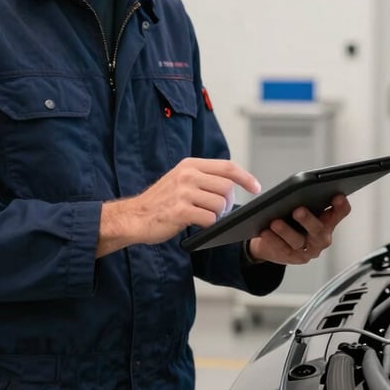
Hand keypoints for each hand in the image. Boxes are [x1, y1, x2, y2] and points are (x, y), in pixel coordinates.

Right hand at [98, 157, 259, 253]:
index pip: (227, 167)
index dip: (245, 177)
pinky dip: (209, 224)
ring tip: (206, 217)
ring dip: (218, 215)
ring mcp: (183, 192)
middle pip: (227, 186)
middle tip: (220, 210)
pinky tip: (199, 223)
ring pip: (220, 204)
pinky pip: (209, 218)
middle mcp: (187, 175)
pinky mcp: (180, 211)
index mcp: (190, 165)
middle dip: (228, 202)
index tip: (256, 187)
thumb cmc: (160, 201)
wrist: (134, 216)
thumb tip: (231, 183)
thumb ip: (202, 177)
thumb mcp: (180, 179)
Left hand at [246, 194, 350, 264]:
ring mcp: (308, 249)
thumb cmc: (291, 219)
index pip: (340, 212)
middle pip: (318, 230)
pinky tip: (265, 232)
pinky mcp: (292, 258)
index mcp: (327, 220)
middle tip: (298, 210)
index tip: (337, 196)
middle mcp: (321, 236)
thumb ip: (306, 199)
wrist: (273, 241)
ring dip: (286, 231)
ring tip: (275, 222)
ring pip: (298, 241)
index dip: (341, 205)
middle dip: (308, 220)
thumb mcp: (302, 207)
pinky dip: (273, 240)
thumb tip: (297, 188)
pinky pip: (282, 249)